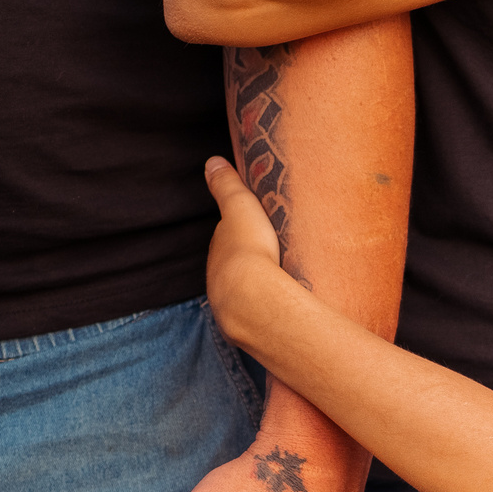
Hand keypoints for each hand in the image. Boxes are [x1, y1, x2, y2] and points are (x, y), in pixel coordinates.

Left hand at [201, 155, 306, 356]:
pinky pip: (258, 315)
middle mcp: (218, 281)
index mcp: (218, 252)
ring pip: (245, 295)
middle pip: (234, 269)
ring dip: (258, 290)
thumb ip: (226, 186)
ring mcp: (231, 307)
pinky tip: (281, 310)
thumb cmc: (249, 250)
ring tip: (280, 285)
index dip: (240, 235)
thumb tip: (212, 162)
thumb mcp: (240, 207)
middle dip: (249, 264)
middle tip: (272, 257)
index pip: (226, 241)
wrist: (254, 300)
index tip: (256, 231)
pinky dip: (267, 310)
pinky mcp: (248, 329)